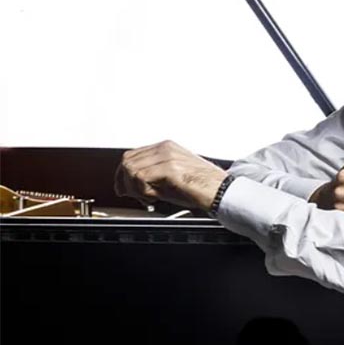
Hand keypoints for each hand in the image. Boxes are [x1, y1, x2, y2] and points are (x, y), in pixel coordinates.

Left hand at [114, 140, 228, 210]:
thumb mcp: (171, 177)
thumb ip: (151, 175)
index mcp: (166, 147)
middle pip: (128, 161)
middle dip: (126, 182)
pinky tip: (156, 197)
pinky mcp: (170, 168)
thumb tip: (129, 185)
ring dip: (136, 188)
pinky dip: (143, 191)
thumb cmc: (201, 186)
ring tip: (150, 197)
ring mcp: (168, 156)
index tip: (123, 189)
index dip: (123, 175)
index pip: (131, 155)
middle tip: (136, 196)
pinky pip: (141, 178)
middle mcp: (165, 148)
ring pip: (131, 169)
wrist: (220, 191)